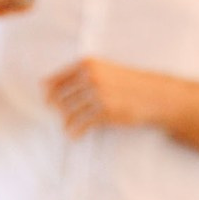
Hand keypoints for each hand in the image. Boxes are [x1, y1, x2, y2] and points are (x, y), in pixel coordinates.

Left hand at [45, 55, 163, 134]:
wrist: (154, 94)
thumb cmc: (125, 82)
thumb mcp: (103, 69)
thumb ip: (78, 74)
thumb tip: (44, 85)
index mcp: (87, 64)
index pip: (55, 81)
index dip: (48, 94)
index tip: (46, 102)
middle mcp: (91, 77)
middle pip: (60, 98)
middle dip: (57, 110)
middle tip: (60, 116)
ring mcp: (99, 94)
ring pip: (69, 112)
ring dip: (65, 122)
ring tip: (67, 127)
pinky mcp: (107, 111)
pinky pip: (83, 124)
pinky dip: (75, 131)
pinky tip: (75, 135)